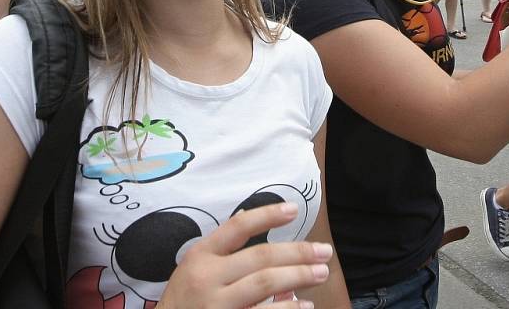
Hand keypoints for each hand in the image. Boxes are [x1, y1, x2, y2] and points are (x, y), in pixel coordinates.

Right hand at [157, 203, 330, 308]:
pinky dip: (287, 308)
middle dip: (298, 252)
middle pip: (261, 257)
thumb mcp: (191, 270)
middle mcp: (206, 278)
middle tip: (325, 252)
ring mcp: (216, 305)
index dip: (267, 215)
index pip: (237, 227)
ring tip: (321, 273)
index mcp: (199, 256)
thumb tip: (247, 217)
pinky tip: (303, 305)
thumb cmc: (183, 302)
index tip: (295, 209)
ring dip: (299, 276)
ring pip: (266, 283)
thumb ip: (219, 248)